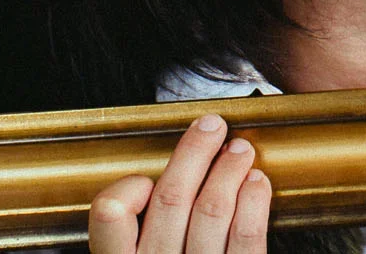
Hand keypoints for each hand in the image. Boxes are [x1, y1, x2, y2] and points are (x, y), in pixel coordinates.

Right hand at [89, 115, 268, 253]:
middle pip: (171, 199)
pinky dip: (253, 202)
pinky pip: (246, 239)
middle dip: (194, 153)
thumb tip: (150, 187)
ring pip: (211, 210)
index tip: (146, 179)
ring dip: (228, 170)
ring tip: (240, 150)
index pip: (109, 214)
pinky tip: (257, 183)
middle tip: (211, 126)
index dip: (128, 188)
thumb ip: (139, 239)